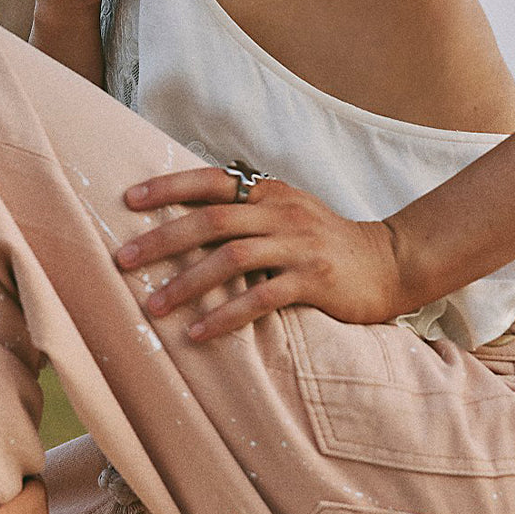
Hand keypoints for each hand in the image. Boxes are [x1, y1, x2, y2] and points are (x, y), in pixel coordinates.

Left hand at [115, 168, 411, 340]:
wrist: (391, 263)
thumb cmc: (327, 243)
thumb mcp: (288, 213)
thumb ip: (247, 211)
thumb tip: (188, 216)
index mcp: (271, 192)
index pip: (212, 180)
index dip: (168, 187)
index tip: (128, 201)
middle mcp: (282, 212)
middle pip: (211, 220)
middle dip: (162, 239)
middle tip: (123, 260)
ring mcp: (299, 245)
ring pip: (231, 258)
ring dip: (186, 283)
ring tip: (153, 306)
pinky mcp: (314, 280)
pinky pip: (261, 298)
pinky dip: (225, 316)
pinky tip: (198, 333)